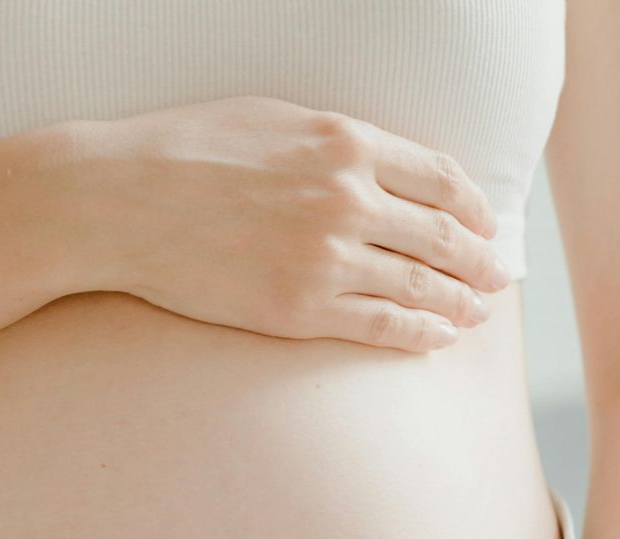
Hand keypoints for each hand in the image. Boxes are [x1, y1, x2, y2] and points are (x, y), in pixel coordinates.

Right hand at [81, 94, 510, 349]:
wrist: (122, 202)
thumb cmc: (188, 151)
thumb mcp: (275, 120)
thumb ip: (337, 143)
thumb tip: (382, 168)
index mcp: (346, 143)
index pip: (441, 177)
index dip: (474, 206)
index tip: (486, 225)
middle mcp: (347, 200)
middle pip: (442, 236)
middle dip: (479, 261)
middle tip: (497, 277)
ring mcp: (325, 259)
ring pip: (419, 286)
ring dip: (458, 302)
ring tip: (475, 313)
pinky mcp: (298, 309)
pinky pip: (379, 326)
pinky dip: (417, 333)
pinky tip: (437, 338)